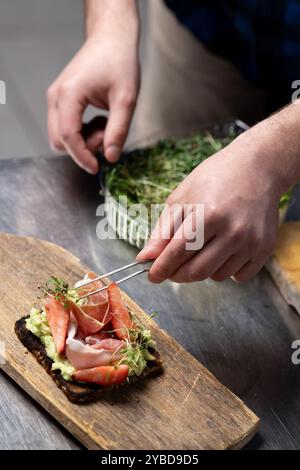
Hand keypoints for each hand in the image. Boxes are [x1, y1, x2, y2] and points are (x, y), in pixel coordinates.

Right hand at [47, 9, 139, 173]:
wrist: (111, 39)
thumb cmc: (120, 63)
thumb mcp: (126, 99)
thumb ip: (118, 130)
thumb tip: (110, 158)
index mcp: (69, 95)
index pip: (67, 137)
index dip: (82, 157)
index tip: (98, 168)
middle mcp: (56, 97)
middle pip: (59, 141)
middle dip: (83, 147)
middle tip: (107, 134)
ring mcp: (56, 98)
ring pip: (61, 136)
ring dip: (84, 140)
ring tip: (105, 124)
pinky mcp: (61, 100)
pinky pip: (65, 127)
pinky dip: (82, 132)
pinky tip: (99, 120)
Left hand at [137, 135, 283, 282]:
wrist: (257, 168)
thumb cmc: (214, 179)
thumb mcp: (182, 198)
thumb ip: (163, 231)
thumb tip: (145, 258)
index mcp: (209, 214)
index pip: (178, 253)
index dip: (161, 268)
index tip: (152, 276)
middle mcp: (234, 230)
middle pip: (197, 271)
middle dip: (177, 274)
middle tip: (170, 269)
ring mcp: (252, 242)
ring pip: (216, 276)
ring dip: (202, 270)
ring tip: (201, 248)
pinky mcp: (264, 249)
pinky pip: (238, 277)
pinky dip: (226, 270)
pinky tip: (223, 251)